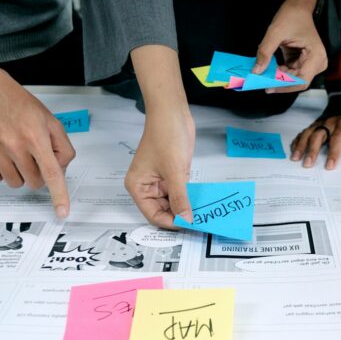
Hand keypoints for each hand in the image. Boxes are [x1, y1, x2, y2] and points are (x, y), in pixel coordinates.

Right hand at [0, 67, 74, 217]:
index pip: (51, 172)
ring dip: (19, 174)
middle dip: (38, 175)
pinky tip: (1, 156)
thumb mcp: (50, 120)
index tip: (62, 212)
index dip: (59, 195)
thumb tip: (60, 171)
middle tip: (33, 157)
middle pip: (34, 182)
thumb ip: (62, 147)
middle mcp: (14, 144)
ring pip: (15, 183)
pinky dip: (0, 174)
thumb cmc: (19, 104)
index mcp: (36, 136)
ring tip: (16, 153)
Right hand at [125, 109, 194, 228]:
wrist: (172, 113)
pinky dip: (189, 198)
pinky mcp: (172, 175)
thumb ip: (180, 198)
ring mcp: (160, 181)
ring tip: (202, 215)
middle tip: (198, 223)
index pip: (153, 214)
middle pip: (163, 211)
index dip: (169, 222)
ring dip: (186, 208)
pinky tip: (201, 203)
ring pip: (173, 203)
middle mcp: (147, 186)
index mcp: (138, 187)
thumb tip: (186, 220)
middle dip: (179, 216)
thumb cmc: (166, 136)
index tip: (188, 226)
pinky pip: (180, 192)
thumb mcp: (174, 172)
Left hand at [251, 0, 326, 92]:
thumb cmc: (292, 16)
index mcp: (315, 57)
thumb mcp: (275, 33)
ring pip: (293, 79)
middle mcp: (317, 63)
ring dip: (278, 78)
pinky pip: (291, 73)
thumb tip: (256, 71)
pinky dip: (280, 73)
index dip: (285, 87)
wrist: (298, 7)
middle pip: (297, 82)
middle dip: (280, 82)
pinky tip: (270, 69)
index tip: (269, 87)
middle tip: (262, 81)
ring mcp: (311, 64)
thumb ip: (265, 52)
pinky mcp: (303, 63)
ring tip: (264, 74)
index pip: (301, 81)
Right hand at [291, 116, 340, 168]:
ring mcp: (321, 123)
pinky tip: (293, 150)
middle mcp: (330, 123)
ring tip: (295, 158)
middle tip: (308, 164)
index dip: (333, 153)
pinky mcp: (315, 124)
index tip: (330, 166)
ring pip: (308, 133)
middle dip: (312, 151)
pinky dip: (297, 140)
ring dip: (301, 146)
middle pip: (318, 136)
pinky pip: (304, 131)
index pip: (337, 138)